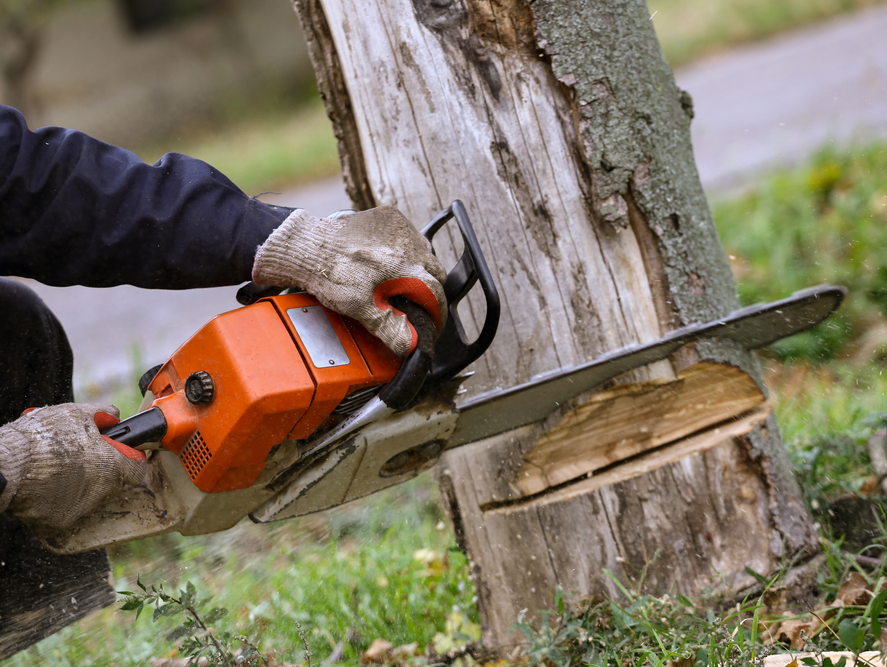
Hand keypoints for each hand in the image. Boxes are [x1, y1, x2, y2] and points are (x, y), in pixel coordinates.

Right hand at [0, 403, 146, 527]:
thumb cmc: (44, 438)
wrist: (7, 466)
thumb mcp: (78, 413)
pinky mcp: (59, 521)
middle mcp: (102, 492)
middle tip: (81, 453)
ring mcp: (81, 509)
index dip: (129, 457)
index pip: (137, 468)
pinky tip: (45, 481)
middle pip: (112, 481)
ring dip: (80, 481)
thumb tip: (113, 416)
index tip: (118, 450)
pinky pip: (66, 506)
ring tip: (58, 465)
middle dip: (101, 467)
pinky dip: (59, 495)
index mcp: (113, 467)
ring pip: (89, 494)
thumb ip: (104, 414)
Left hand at [252, 206, 447, 356]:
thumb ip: (390, 329)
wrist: (308, 248)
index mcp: (406, 268)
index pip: (436, 294)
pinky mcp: (390, 216)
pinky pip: (410, 236)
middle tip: (414, 304)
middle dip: (428, 290)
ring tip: (399, 282)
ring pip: (425, 253)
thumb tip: (411, 347)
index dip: (436, 313)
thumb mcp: (361, 309)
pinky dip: (405, 249)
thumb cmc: (330, 276)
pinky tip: (388, 261)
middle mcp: (409, 244)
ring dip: (418, 268)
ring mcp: (401, 227)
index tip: (432, 322)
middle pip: (435, 273)